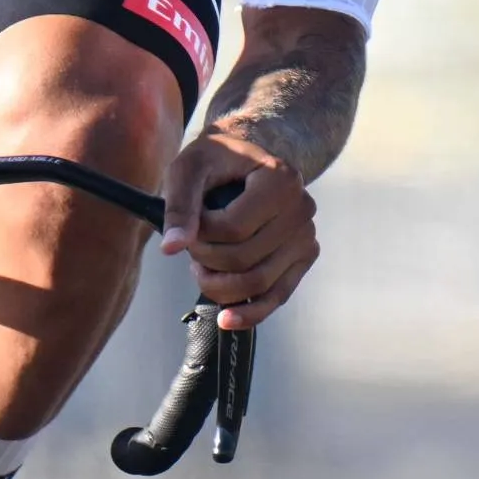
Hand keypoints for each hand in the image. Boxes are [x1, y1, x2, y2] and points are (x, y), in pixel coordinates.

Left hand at [160, 127, 315, 331]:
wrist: (250, 158)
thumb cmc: (216, 160)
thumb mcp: (189, 169)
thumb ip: (179, 205)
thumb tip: (171, 248)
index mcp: (281, 179)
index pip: (233, 228)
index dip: (200, 235)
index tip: (190, 224)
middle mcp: (302, 208)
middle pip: (244, 259)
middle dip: (206, 260)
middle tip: (191, 248)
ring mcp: (307, 235)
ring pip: (258, 282)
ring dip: (219, 284)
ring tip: (201, 268)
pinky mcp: (304, 257)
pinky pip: (278, 295)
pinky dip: (251, 312)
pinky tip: (226, 320)